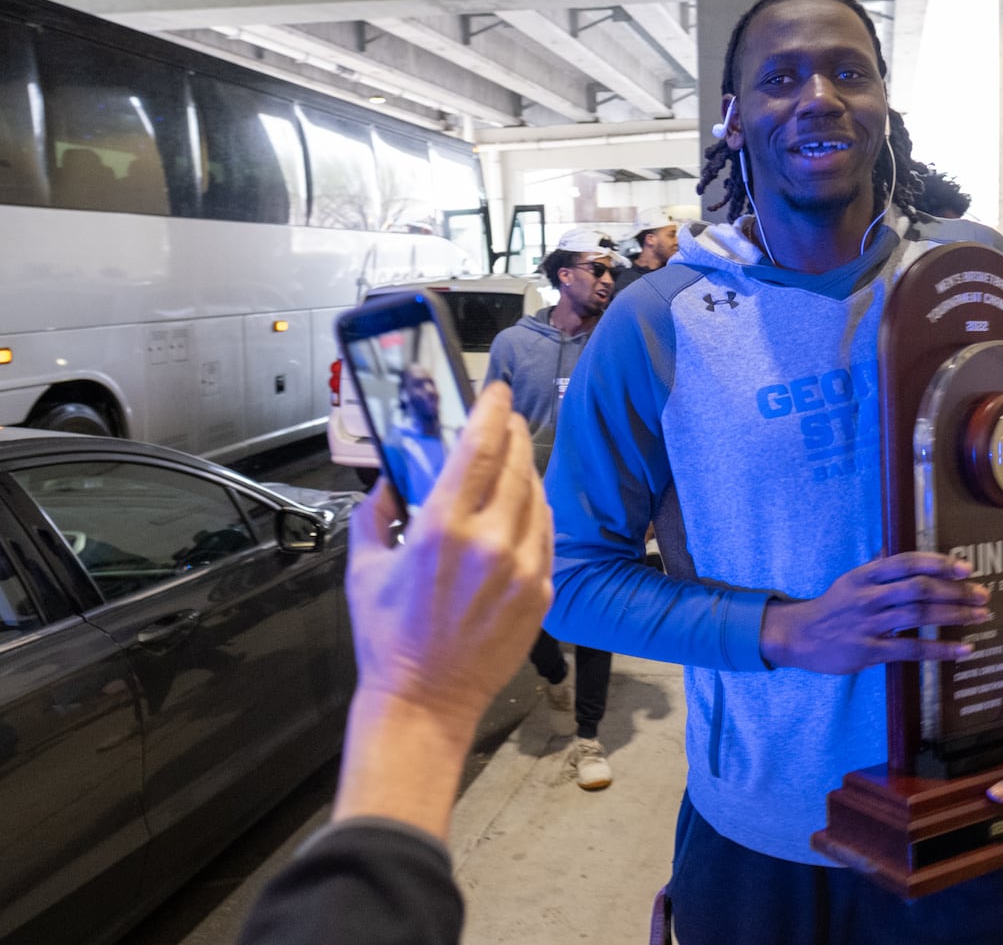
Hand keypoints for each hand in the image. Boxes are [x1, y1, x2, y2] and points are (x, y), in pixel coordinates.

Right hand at [346, 382, 553, 727]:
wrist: (426, 701)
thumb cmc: (390, 638)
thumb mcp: (364, 567)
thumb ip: (373, 515)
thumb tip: (387, 481)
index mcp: (443, 528)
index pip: (480, 447)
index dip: (493, 411)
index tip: (497, 393)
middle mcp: (490, 543)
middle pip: (515, 464)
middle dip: (513, 434)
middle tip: (506, 421)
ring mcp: (523, 568)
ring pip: (536, 497)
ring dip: (525, 472)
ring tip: (511, 463)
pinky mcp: (542, 592)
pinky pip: (545, 535)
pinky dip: (534, 513)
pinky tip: (520, 509)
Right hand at [760, 552, 990, 673]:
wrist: (799, 637)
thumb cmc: (831, 607)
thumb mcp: (851, 580)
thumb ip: (876, 567)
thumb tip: (895, 550)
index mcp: (866, 575)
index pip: (908, 562)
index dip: (939, 563)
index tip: (966, 567)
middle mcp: (869, 596)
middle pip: (919, 588)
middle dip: (955, 591)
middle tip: (982, 595)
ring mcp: (869, 623)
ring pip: (919, 615)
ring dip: (954, 615)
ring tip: (981, 617)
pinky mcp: (870, 651)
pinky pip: (911, 649)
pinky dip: (940, 649)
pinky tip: (962, 649)